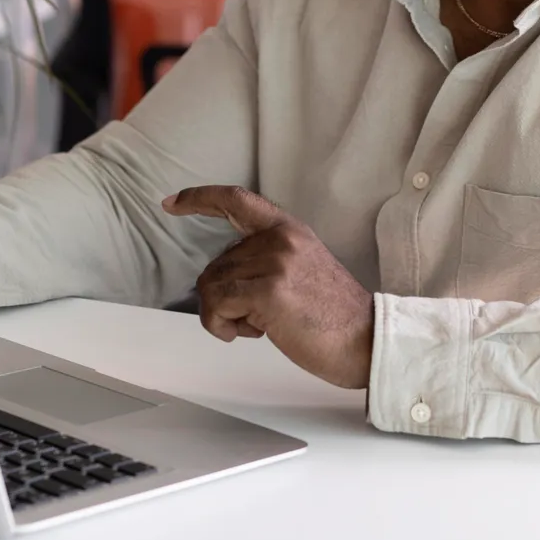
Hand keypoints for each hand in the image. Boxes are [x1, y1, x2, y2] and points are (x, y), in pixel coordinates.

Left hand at [162, 185, 373, 388]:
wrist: (366, 341)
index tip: (172, 203)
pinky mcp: (267, 290)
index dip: (199, 198)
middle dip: (225, 297)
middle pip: (215, 263)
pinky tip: (253, 333)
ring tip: (261, 325)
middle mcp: (280, 239)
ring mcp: (274, 262)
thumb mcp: (304, 269)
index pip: (236, 200)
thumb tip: (225, 274)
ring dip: (224, 315)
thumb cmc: (334, 317)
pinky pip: (215, 306)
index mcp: (290, 230)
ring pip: (211, 286)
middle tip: (260, 317)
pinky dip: (221, 326)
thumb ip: (269, 259)